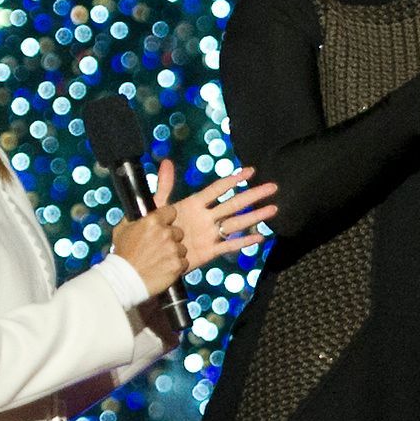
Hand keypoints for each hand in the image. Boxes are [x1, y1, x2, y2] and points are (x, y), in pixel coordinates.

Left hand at [113, 161, 279, 298]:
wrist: (146, 258)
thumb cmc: (150, 231)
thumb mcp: (155, 206)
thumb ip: (164, 186)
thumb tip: (165, 162)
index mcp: (193, 205)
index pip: (217, 189)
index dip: (233, 179)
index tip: (250, 171)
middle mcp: (205, 218)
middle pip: (234, 203)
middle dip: (253, 195)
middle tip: (272, 187)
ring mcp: (209, 234)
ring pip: (237, 222)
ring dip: (255, 216)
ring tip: (273, 209)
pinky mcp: (209, 252)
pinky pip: (229, 245)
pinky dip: (244, 242)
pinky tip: (260, 237)